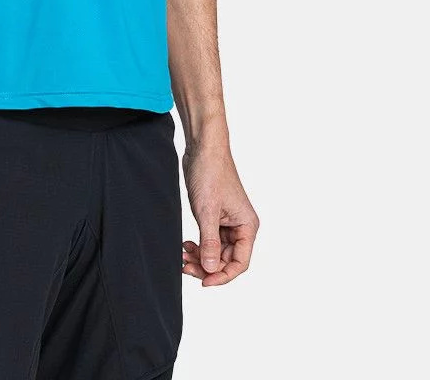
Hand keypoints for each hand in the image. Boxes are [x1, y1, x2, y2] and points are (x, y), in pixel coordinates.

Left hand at [180, 143, 258, 286]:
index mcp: (247, 226)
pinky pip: (209, 239)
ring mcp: (228, 221)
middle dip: (207, 265)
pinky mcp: (215, 215)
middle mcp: (241, 226)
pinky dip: (198, 244)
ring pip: (216, 250)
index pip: (239, 263)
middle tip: (185, 266)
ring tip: (182, 255)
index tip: (203, 281)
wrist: (203, 148)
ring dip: (200, 256)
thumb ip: (209, 243)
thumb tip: (210, 269)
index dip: (222, 276)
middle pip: (226, 259)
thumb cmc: (211, 173)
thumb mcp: (207, 212)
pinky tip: (186, 244)